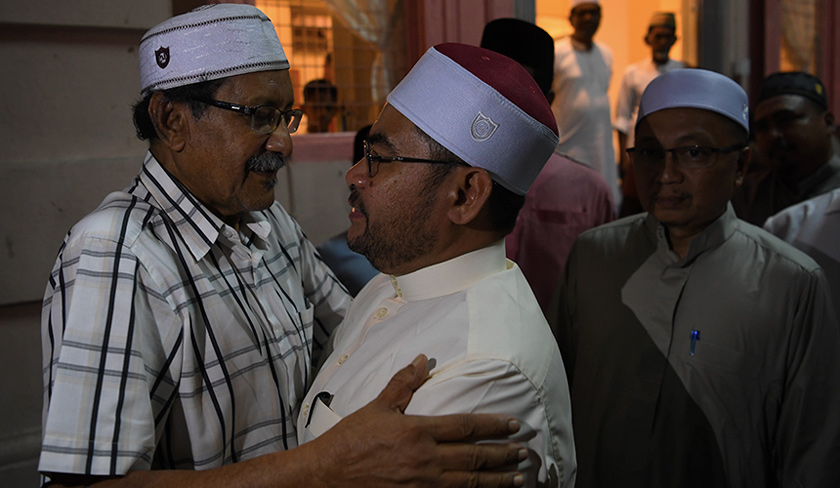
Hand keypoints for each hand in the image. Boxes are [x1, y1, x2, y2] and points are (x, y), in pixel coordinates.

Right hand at [312, 355, 525, 487]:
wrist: (326, 475)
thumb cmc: (351, 440)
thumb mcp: (377, 408)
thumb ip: (403, 385)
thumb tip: (422, 360)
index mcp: (418, 431)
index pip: (465, 426)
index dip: (493, 425)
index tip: (513, 425)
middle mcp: (425, 459)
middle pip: (474, 457)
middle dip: (503, 455)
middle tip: (525, 453)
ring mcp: (422, 485)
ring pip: (469, 483)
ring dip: (497, 481)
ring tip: (518, 478)